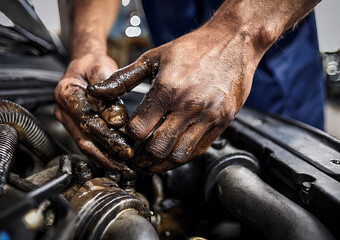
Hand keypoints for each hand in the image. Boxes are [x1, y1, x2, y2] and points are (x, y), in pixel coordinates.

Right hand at [54, 53, 135, 178]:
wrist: (84, 64)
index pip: (87, 120)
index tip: (124, 147)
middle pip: (84, 139)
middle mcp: (63, 110)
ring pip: (85, 145)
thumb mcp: (101, 68)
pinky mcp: (75, 126)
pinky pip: (87, 142)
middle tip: (125, 168)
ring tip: (123, 170)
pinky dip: (101, 154)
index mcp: (66, 93)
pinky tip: (116, 163)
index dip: (106, 136)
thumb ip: (108, 92)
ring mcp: (67, 120)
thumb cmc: (93, 64)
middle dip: (106, 156)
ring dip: (104, 160)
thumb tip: (116, 118)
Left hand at [87, 24, 260, 173]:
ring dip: (162, 163)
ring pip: (179, 155)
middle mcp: (189, 106)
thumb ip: (123, 78)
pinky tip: (174, 152)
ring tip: (152, 160)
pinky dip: (183, 156)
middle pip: (158, 148)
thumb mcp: (154, 57)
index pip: (139, 129)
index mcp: (168, 89)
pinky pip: (199, 149)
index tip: (126, 137)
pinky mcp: (222, 122)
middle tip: (135, 158)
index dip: (128, 137)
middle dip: (142, 158)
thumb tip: (97, 91)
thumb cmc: (192, 48)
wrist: (234, 43)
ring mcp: (208, 116)